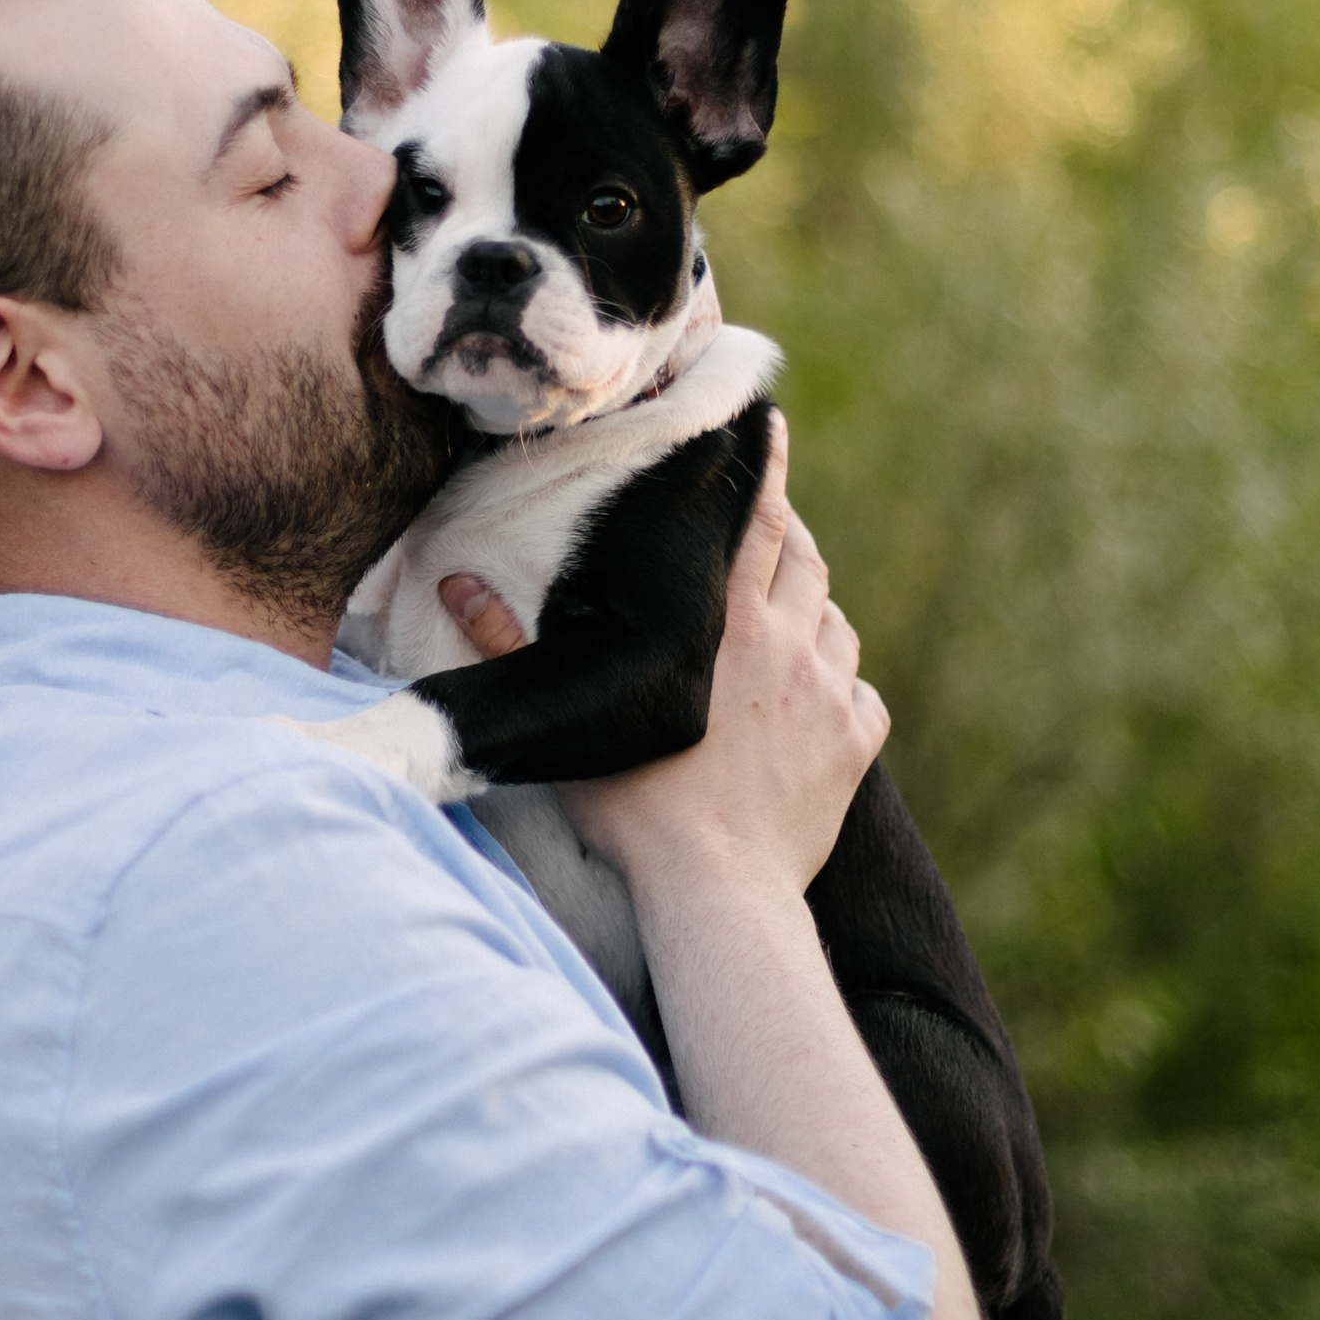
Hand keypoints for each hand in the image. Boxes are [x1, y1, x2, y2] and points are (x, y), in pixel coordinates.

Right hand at [442, 415, 884, 901]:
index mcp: (724, 624)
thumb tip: (456, 583)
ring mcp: (829, 693)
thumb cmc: (636, 811)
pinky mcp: (854, 745)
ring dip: (814, 611)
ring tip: (788, 617)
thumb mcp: (574, 719)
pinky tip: (821, 699)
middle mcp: (788, 643)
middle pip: (805, 561)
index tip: (770, 429)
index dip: (765, 471)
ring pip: (836, 623)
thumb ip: (512, 647)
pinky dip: (843, 687)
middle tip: (769, 524)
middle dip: (789, 536)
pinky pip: (862, 695)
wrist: (719, 889)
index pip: (757, 522)